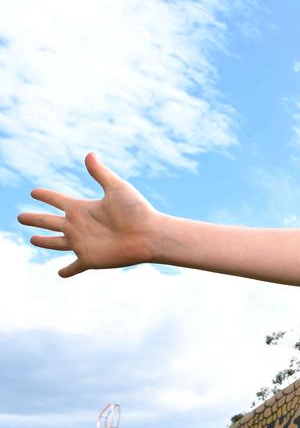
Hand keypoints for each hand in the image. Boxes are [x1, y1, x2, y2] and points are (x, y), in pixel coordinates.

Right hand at [17, 153, 160, 277]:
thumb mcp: (116, 188)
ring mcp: (82, 243)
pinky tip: (60, 274)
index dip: (45, 196)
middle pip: (49, 222)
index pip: (57, 200)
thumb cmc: (137, 210)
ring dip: (44, 242)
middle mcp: (78, 225)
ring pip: (55, 243)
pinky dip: (67, 271)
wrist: (150, 235)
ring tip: (32, 240)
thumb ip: (100, 173)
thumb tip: (90, 154)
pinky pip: (74, 267)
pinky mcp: (89, 259)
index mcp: (82, 208)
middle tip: (20, 217)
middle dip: (34, 219)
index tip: (34, 192)